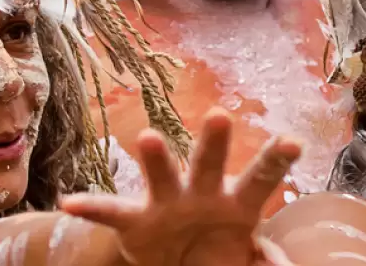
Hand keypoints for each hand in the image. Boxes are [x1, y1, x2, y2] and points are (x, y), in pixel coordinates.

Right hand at [60, 110, 301, 265]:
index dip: (277, 160)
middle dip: (214, 142)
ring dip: (155, 159)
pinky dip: (92, 208)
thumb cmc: (219, 249)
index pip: (261, 176)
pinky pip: (111, 214)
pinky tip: (71, 202)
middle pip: (210, 163)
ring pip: (162, 175)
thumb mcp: (246, 254)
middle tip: (220, 115)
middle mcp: (202, 192)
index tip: (294, 142)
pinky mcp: (135, 221)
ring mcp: (167, 203)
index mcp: (237, 201)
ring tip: (148, 137)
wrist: (176, 262)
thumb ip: (266, 259)